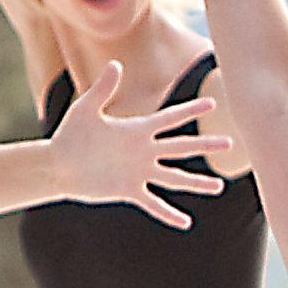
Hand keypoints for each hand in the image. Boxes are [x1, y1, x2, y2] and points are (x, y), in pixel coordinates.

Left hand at [51, 59, 232, 228]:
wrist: (58, 165)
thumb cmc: (70, 135)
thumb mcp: (85, 109)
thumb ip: (103, 89)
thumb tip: (116, 64)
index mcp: (137, 130)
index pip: (170, 118)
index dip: (190, 111)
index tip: (212, 104)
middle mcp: (143, 151)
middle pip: (181, 147)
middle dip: (205, 145)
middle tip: (229, 142)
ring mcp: (138, 172)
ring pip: (174, 177)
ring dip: (196, 182)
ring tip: (218, 186)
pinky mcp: (129, 190)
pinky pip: (153, 203)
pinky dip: (168, 214)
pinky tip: (185, 222)